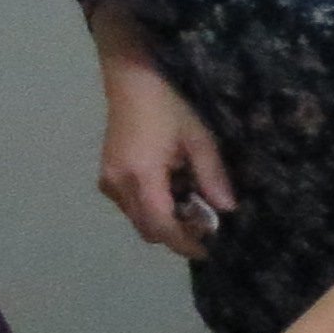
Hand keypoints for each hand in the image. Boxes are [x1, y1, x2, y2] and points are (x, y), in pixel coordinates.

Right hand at [97, 57, 234, 260]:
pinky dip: (153, 208)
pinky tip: (172, 188)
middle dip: (177, 233)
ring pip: (138, 219)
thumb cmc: (169, 107)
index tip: (207, 251)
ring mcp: (108, 182)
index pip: (161, 226)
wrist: (132, 81)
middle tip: (206, 222)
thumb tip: (226, 209)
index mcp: (141, 177)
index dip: (184, 243)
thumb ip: (212, 177)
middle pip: (148, 229)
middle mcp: (117, 186)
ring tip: (192, 201)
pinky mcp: (106, 177)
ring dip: (165, 220)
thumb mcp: (199, 140)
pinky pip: (131, 206)